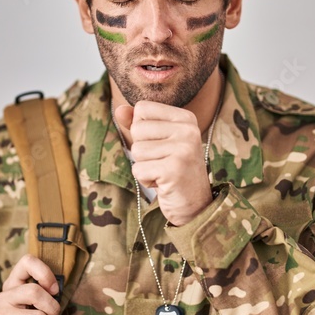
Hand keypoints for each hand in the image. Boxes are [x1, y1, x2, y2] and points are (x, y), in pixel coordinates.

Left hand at [113, 101, 212, 226]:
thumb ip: (138, 123)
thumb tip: (119, 109)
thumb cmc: (172, 169)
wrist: (195, 205)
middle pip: (137, 129)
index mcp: (186, 118)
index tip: (161, 145)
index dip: (142, 130)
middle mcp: (188, 130)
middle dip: (142, 151)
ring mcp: (183, 149)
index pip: (142, 109)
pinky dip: (145, 180)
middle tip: (163, 162)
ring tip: (163, 172)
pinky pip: (138, 169)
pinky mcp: (174, 169)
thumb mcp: (157, 141)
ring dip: (144, 166)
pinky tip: (163, 183)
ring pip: (136, 150)